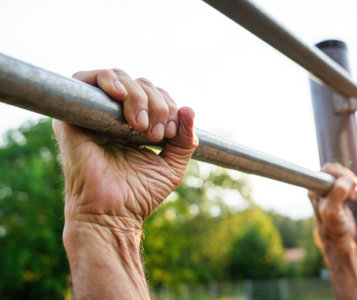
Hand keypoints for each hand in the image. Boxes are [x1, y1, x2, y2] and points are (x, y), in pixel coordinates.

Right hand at [53, 69, 197, 237]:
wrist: (113, 216)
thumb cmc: (140, 195)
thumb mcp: (172, 166)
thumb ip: (185, 141)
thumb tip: (189, 109)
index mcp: (135, 125)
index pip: (155, 95)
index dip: (168, 105)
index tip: (170, 134)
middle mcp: (114, 117)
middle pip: (140, 85)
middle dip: (157, 104)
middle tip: (155, 134)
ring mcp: (94, 115)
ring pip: (119, 79)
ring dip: (138, 97)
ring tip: (140, 125)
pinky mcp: (73, 118)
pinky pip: (85, 80)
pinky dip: (106, 79)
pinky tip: (120, 95)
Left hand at [308, 163, 356, 246]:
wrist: (339, 238)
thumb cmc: (333, 226)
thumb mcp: (333, 211)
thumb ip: (337, 194)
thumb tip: (345, 181)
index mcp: (314, 189)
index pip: (327, 170)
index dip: (340, 175)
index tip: (349, 187)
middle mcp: (319, 187)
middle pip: (334, 169)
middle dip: (347, 177)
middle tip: (352, 194)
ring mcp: (327, 189)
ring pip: (340, 173)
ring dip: (350, 181)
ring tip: (352, 196)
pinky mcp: (336, 191)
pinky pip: (345, 179)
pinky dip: (352, 184)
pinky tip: (352, 195)